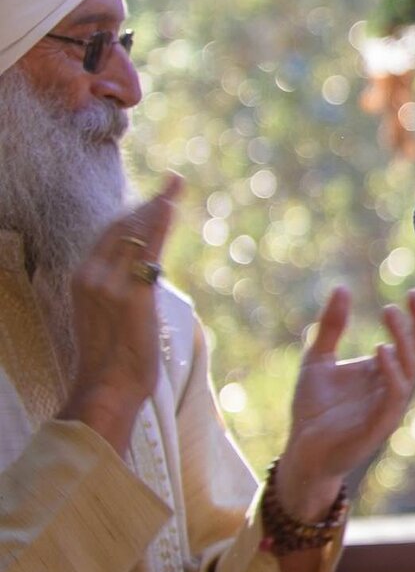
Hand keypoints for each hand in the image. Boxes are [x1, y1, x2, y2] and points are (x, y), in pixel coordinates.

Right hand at [62, 178, 182, 454]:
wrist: (108, 386)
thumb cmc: (112, 358)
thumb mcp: (105, 316)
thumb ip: (117, 291)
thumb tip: (141, 278)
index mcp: (82, 279)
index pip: (108, 234)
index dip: (132, 213)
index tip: (153, 198)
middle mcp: (91, 276)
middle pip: (122, 228)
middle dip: (148, 204)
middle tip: (172, 185)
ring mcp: (110, 285)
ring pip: (136, 234)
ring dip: (158, 207)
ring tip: (176, 187)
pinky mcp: (133, 296)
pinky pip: (149, 252)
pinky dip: (161, 224)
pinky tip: (171, 205)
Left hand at [271, 285, 414, 520]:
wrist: (301, 453)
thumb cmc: (313, 411)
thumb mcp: (317, 360)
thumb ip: (332, 327)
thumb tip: (343, 288)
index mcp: (385, 373)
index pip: (414, 340)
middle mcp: (394, 387)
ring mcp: (389, 406)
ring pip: (412, 368)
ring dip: (404, 338)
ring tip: (389, 311)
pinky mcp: (378, 425)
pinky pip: (394, 395)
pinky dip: (392, 371)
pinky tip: (381, 349)